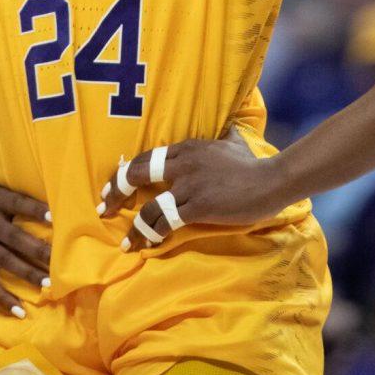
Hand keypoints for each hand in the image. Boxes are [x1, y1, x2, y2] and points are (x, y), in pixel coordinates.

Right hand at [0, 175, 50, 316]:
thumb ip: (11, 176)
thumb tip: (42, 164)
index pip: (17, 202)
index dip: (34, 209)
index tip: (54, 216)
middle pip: (14, 236)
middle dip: (37, 250)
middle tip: (59, 261)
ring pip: (5, 261)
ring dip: (27, 274)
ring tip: (47, 285)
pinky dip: (2, 298)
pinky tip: (19, 311)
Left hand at [98, 127, 284, 250]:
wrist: (270, 180)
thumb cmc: (251, 164)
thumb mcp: (232, 141)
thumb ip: (223, 137)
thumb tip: (227, 129)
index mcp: (187, 147)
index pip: (146, 157)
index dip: (126, 172)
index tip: (112, 185)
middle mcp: (183, 163)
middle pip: (138, 173)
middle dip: (116, 191)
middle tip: (104, 206)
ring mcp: (189, 185)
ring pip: (150, 206)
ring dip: (133, 226)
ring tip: (125, 241)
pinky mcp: (198, 206)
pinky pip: (166, 222)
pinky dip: (152, 234)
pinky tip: (145, 245)